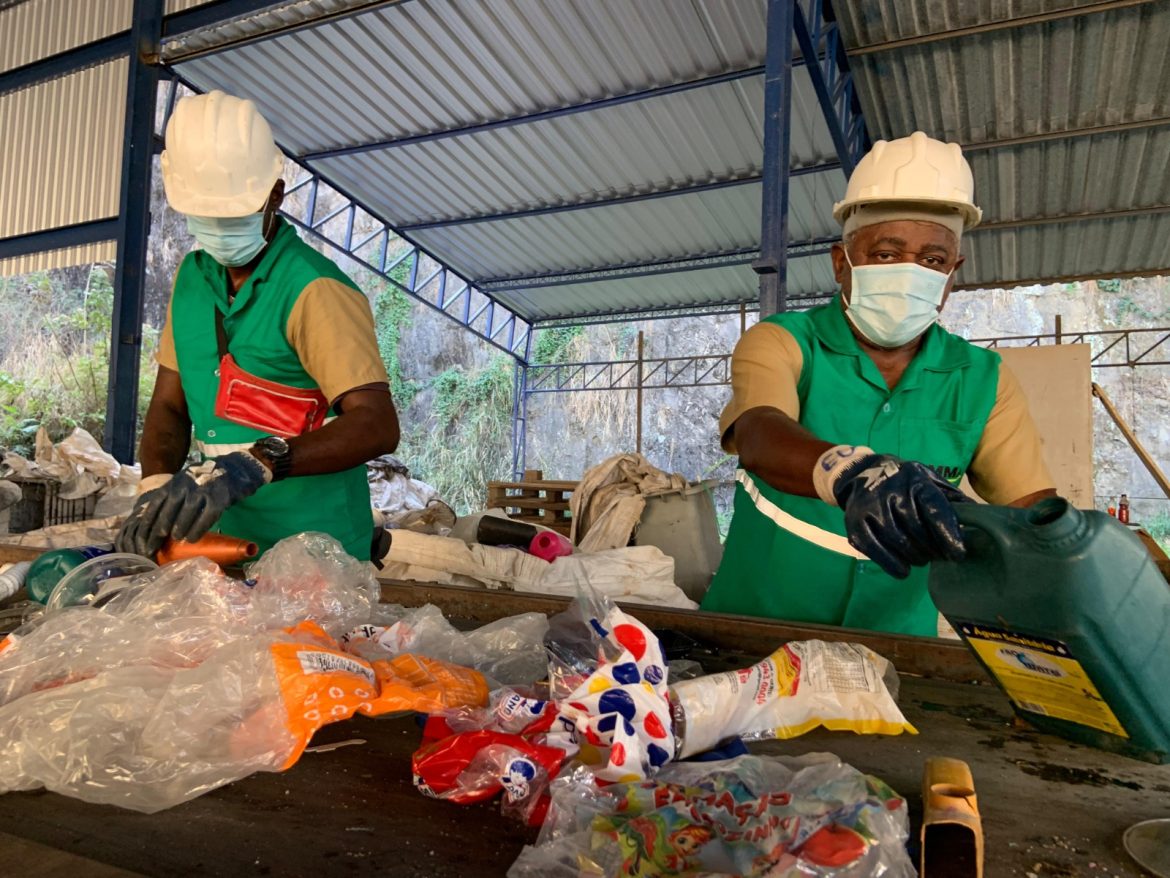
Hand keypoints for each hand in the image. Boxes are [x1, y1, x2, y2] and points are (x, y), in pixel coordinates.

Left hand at [115, 452, 269, 557]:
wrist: (231, 471)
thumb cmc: (203, 483)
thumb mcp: (183, 485)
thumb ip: (170, 499)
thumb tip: (154, 526)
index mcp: (173, 483)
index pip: (155, 505)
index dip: (147, 524)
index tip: (142, 541)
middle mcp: (184, 485)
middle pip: (167, 511)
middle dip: (159, 532)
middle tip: (154, 546)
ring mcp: (201, 491)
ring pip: (185, 515)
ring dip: (179, 530)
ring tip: (176, 540)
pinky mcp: (217, 498)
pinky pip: (205, 518)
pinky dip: (197, 530)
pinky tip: (192, 539)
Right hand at [827, 451, 966, 577]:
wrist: (861, 473)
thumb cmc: (905, 482)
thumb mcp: (930, 480)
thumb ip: (953, 498)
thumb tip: (984, 517)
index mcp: (916, 483)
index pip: (936, 511)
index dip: (949, 535)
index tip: (958, 554)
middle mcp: (893, 495)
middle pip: (919, 533)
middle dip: (934, 550)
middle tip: (940, 555)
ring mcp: (872, 510)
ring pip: (901, 546)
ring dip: (916, 558)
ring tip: (922, 558)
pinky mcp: (856, 526)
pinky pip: (879, 554)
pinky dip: (894, 566)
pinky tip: (904, 569)